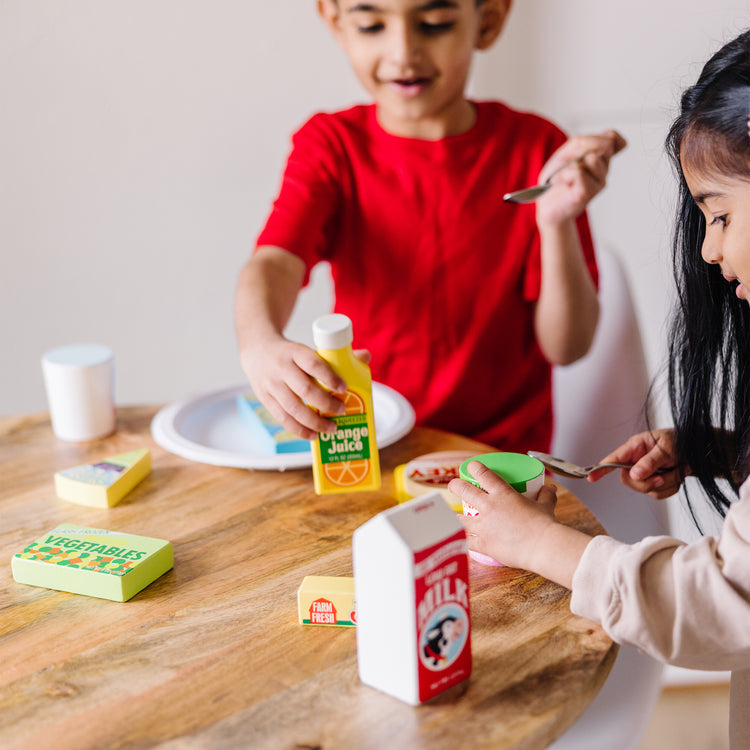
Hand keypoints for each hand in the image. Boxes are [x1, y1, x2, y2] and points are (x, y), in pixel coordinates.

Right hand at [240, 335, 363, 440]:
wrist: (257, 351)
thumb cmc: (293, 354)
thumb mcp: (309, 349)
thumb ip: (336, 356)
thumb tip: (366, 357)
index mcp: (295, 352)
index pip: (312, 363)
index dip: (328, 377)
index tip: (344, 388)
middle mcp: (282, 368)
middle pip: (304, 389)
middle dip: (326, 403)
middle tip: (342, 411)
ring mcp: (272, 385)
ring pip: (293, 408)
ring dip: (314, 422)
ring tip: (332, 428)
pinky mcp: (266, 399)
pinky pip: (283, 418)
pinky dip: (299, 430)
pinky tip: (314, 435)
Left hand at [448, 461, 559, 570]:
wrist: (542, 547)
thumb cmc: (545, 525)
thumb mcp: (546, 505)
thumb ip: (545, 495)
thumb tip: (549, 487)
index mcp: (502, 494)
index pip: (483, 474)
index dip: (474, 467)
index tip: (471, 466)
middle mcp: (489, 507)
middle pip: (464, 491)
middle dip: (455, 486)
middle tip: (453, 486)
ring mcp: (483, 526)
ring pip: (461, 518)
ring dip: (456, 515)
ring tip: (454, 515)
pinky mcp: (483, 544)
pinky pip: (468, 541)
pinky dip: (465, 539)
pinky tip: (462, 539)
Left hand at [536, 129, 626, 226]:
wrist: (548, 204)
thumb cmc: (557, 178)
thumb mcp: (567, 151)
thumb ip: (584, 141)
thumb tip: (603, 144)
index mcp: (602, 158)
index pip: (614, 138)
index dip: (600, 137)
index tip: (581, 148)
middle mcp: (604, 170)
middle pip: (605, 145)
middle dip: (581, 150)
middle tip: (569, 164)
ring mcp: (599, 183)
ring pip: (592, 158)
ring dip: (573, 163)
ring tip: (565, 174)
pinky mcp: (587, 193)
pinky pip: (579, 172)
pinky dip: (566, 174)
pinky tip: (563, 182)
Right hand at [587, 428, 683, 498]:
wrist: (699, 449)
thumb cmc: (681, 440)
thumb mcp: (667, 447)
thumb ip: (650, 461)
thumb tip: (634, 475)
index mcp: (635, 447)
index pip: (613, 459)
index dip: (601, 469)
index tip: (590, 477)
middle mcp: (637, 461)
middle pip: (629, 481)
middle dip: (648, 483)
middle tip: (663, 477)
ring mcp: (646, 473)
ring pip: (647, 490)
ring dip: (667, 482)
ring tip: (680, 468)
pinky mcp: (656, 482)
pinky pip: (659, 494)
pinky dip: (673, 487)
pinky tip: (680, 474)